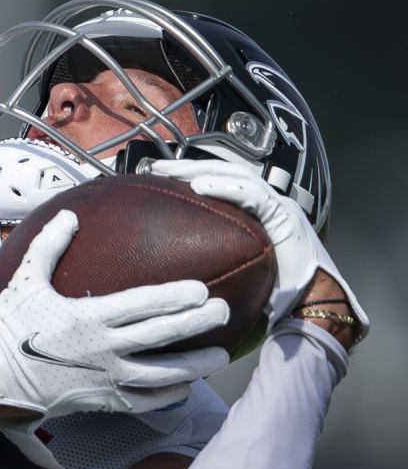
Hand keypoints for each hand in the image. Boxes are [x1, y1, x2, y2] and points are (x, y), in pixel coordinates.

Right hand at [0, 210, 230, 417]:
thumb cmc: (8, 326)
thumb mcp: (25, 280)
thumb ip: (49, 246)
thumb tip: (69, 216)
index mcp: (89, 317)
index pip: (144, 304)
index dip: (176, 297)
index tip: (201, 289)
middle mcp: (103, 348)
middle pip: (162, 335)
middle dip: (197, 324)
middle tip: (223, 313)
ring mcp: (104, 377)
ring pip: (161, 374)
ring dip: (194, 365)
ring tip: (220, 358)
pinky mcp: (100, 400)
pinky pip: (142, 401)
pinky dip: (166, 396)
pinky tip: (184, 389)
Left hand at [148, 159, 368, 339]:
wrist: (312, 301)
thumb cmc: (275, 291)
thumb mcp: (238, 266)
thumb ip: (216, 254)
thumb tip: (177, 263)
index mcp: (258, 212)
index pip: (223, 181)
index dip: (194, 174)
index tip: (162, 177)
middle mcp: (269, 203)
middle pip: (226, 172)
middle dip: (190, 167)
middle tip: (157, 168)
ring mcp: (279, 206)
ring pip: (237, 176)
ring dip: (201, 171)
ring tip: (171, 172)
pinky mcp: (285, 216)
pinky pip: (252, 194)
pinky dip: (224, 186)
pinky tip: (198, 186)